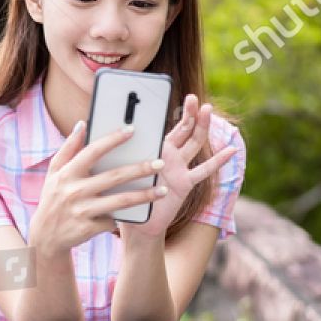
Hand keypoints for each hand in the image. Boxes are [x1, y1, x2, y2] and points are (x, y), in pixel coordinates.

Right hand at [30, 120, 167, 257]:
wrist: (46, 237)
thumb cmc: (53, 199)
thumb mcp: (54, 173)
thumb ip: (68, 148)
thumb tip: (82, 124)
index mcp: (67, 174)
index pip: (93, 152)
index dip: (112, 139)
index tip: (131, 130)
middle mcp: (74, 191)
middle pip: (114, 176)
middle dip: (140, 169)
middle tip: (160, 163)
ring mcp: (82, 211)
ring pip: (120, 201)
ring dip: (144, 195)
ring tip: (163, 190)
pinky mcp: (88, 228)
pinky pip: (113, 220)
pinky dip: (122, 216)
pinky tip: (134, 214)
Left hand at [119, 93, 235, 241]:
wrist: (135, 223)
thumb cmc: (124, 194)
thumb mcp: (116, 168)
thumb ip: (113, 149)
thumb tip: (90, 125)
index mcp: (153, 148)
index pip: (165, 124)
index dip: (171, 111)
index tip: (172, 97)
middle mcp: (169, 155)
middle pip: (184, 129)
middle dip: (189, 113)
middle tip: (193, 98)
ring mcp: (179, 168)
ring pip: (194, 143)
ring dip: (202, 126)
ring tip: (208, 110)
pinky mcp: (185, 184)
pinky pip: (203, 171)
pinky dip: (219, 161)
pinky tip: (231, 150)